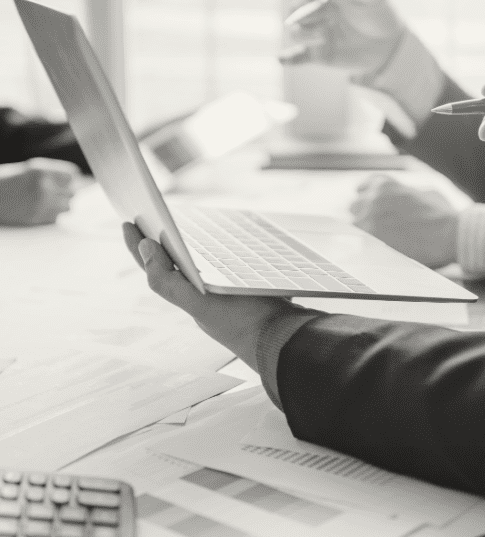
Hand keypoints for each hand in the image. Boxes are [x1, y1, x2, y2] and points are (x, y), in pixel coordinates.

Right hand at [0, 158, 78, 225]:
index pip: (72, 175)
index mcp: (39, 171)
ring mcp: (40, 204)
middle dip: (66, 192)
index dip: (70, 179)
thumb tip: (76, 181)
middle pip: (72, 192)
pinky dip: (53, 214)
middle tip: (56, 192)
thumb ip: (51, 174)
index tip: (65, 181)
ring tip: (49, 201)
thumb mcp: (29, 170)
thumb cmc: (6, 181)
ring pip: (67, 206)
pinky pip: (56, 217)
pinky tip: (41, 209)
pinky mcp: (36, 218)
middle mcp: (42, 187)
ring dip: (62, 204)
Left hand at [122, 222, 293, 367]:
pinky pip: (226, 264)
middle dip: (157, 242)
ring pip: (199, 264)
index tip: (125, 221)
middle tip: (142, 219)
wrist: (285, 338)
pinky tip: (221, 243)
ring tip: (172, 228)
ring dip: (185, 246)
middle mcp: (203, 297)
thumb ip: (167, 281)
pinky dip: (216, 251)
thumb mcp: (199, 302)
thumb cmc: (244, 322)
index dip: (137, 245)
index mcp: (189, 297)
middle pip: (173, 263)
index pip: (155, 268)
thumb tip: (144, 247)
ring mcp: (225, 294)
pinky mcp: (247, 289)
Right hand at [279, 0, 404, 75]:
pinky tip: (281, 59)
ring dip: (303, 34)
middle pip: (294, 10)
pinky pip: (298, 57)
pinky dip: (288, 58)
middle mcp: (317, 13)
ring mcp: (317, 34)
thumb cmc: (379, 15)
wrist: (388, 45)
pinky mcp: (319, 55)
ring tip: (323, 36)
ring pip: (295, 32)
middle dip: (303, 13)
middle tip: (325, 17)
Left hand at [350, 175, 458, 267]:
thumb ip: (406, 193)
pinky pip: (357, 242)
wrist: (449, 234)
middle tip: (377, 227)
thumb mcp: (424, 192)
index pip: (362, 187)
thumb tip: (401, 199)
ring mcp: (369, 218)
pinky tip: (374, 250)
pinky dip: (364, 246)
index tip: (371, 207)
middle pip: (355, 206)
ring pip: (354, 225)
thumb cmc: (442, 215)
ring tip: (378, 241)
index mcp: (384, 184)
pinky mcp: (370, 239)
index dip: (367, 198)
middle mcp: (373, 198)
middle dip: (364, 215)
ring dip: (364, 231)